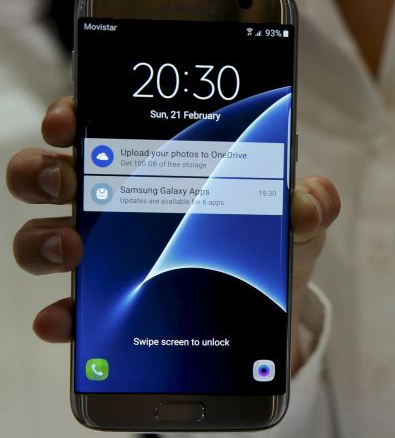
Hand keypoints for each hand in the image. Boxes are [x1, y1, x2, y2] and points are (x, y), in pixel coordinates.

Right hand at [7, 97, 339, 372]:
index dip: (71, 117)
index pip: (99, 127)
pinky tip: (63, 320)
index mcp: (160, 167)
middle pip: (51, 176)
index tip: (68, 122)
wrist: (275, 308)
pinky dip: (59, 315)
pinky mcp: (111, 307)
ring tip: (72, 250)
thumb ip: (310, 202)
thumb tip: (303, 204)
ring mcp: (109, 256)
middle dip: (41, 171)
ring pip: (41, 237)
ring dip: (42, 240)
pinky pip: (69, 310)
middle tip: (65, 179)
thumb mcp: (298, 217)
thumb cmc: (275, 243)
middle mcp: (121, 205)